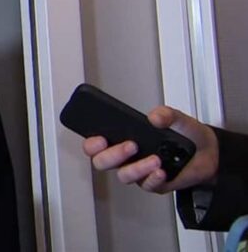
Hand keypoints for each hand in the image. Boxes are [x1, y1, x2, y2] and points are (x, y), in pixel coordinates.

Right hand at [82, 106, 219, 192]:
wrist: (208, 152)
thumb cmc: (185, 135)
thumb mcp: (177, 118)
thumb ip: (166, 114)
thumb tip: (155, 117)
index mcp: (122, 138)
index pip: (95, 144)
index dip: (92, 143)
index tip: (100, 138)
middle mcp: (125, 157)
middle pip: (102, 162)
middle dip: (113, 155)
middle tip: (130, 145)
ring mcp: (137, 171)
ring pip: (123, 176)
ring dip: (137, 168)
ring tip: (155, 159)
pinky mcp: (153, 184)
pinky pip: (146, 185)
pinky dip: (153, 178)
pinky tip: (161, 171)